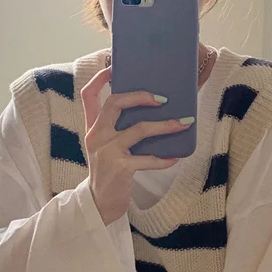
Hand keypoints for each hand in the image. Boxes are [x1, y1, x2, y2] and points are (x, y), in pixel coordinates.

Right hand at [81, 67, 190, 224]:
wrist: (99, 205)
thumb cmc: (108, 173)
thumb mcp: (106, 148)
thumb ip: (118, 130)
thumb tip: (149, 112)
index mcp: (93, 128)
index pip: (88, 96)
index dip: (99, 78)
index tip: (114, 67)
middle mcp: (97, 136)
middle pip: (115, 103)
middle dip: (140, 96)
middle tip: (162, 98)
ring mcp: (108, 151)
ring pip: (139, 129)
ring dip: (165, 125)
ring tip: (184, 123)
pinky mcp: (121, 167)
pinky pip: (149, 158)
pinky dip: (164, 158)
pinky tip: (175, 158)